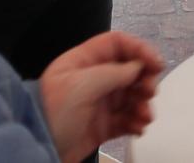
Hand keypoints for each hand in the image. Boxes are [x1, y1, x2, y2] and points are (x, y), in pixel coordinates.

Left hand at [39, 31, 164, 162]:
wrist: (38, 148)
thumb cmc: (50, 113)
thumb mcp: (80, 86)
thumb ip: (112, 73)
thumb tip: (137, 66)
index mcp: (83, 62)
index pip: (116, 44)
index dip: (138, 49)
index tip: (155, 63)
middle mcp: (93, 80)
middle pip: (129, 70)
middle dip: (144, 80)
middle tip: (149, 92)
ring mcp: (98, 103)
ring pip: (131, 96)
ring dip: (143, 104)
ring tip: (144, 116)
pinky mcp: (102, 126)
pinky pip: (127, 119)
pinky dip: (136, 122)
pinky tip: (137, 127)